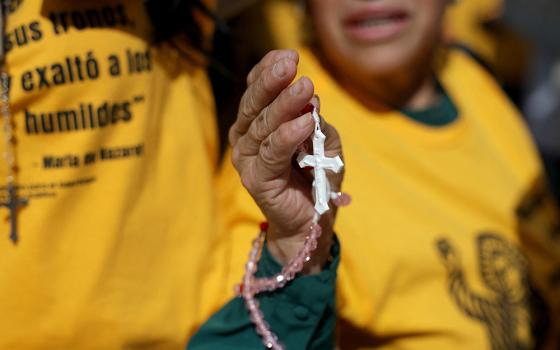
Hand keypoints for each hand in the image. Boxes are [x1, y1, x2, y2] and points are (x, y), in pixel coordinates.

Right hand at [229, 50, 343, 272]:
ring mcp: (247, 160)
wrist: (311, 220)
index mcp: (256, 124)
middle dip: (272, 81)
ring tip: (305, 88)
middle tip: (291, 63)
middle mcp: (246, 138)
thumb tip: (311, 100)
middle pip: (254, 104)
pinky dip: (287, 136)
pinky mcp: (256, 180)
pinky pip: (271, 153)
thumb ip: (316, 122)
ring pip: (262, 126)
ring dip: (284, 105)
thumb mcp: (324, 143)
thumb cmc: (316, 177)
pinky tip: (304, 123)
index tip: (288, 53)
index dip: (268, 70)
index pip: (256, 91)